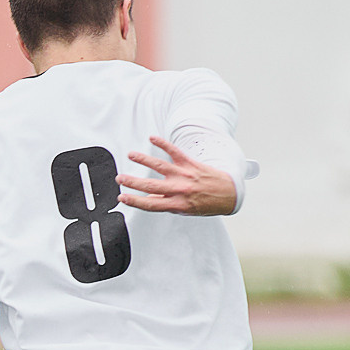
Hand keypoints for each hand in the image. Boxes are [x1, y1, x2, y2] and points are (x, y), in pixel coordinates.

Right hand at [117, 136, 236, 215]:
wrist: (228, 193)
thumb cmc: (207, 204)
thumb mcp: (186, 211)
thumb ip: (168, 204)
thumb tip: (149, 199)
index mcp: (178, 204)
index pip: (150, 204)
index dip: (134, 201)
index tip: (122, 197)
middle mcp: (180, 189)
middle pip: (151, 186)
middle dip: (133, 182)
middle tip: (120, 178)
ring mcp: (185, 175)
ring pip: (160, 166)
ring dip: (143, 160)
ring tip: (131, 155)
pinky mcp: (190, 164)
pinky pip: (174, 152)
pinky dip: (163, 144)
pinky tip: (152, 138)